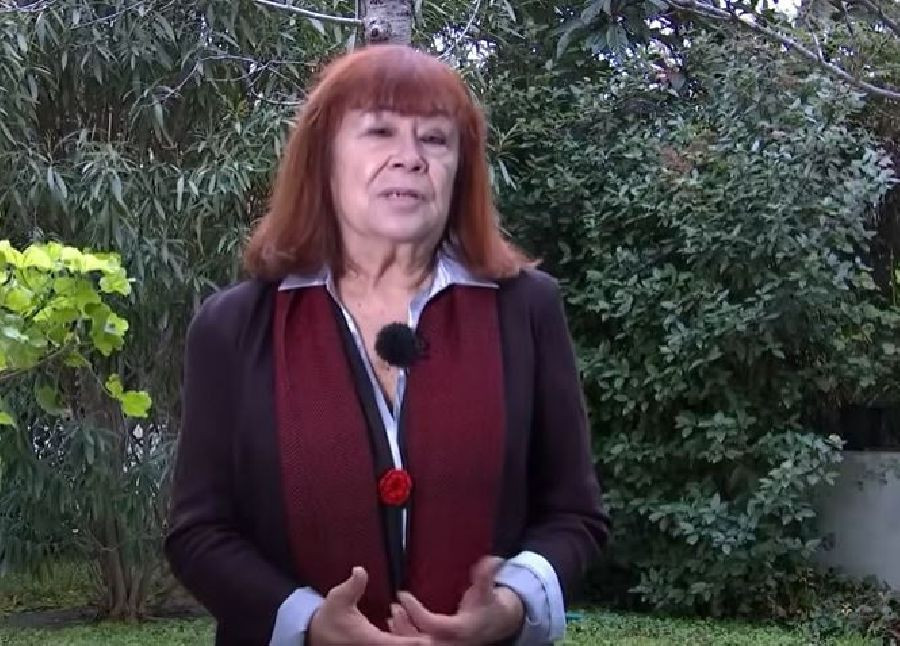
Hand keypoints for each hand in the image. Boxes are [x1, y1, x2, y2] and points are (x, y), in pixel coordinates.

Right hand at [308, 567, 432, 645]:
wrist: (314, 635)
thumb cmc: (329, 617)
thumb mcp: (338, 598)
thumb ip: (353, 585)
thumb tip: (361, 570)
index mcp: (369, 640)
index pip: (396, 645)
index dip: (412, 643)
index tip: (428, 639)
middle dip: (415, 641)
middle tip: (430, 632)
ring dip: (407, 641)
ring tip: (421, 632)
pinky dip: (400, 642)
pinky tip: (406, 635)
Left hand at [390, 556, 524, 644]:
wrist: (495, 623)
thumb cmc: (488, 605)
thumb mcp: (487, 590)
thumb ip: (486, 576)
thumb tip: (493, 560)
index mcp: (461, 629)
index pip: (434, 625)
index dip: (416, 612)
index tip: (402, 594)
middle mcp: (451, 642)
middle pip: (422, 642)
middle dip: (404, 629)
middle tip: (394, 608)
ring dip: (401, 632)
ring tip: (392, 613)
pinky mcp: (438, 645)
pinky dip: (404, 637)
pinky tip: (395, 624)